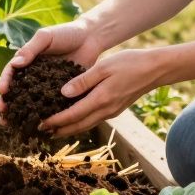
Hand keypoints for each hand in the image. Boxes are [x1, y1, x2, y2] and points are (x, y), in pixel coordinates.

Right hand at [0, 20, 103, 122]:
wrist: (91, 38)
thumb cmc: (66, 33)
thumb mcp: (45, 37)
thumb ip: (30, 49)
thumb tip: (15, 63)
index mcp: (27, 61)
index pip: (12, 72)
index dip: (5, 82)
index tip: (2, 92)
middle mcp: (34, 75)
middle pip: (17, 91)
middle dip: (8, 104)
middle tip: (3, 115)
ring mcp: (47, 85)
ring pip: (32, 101)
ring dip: (22, 113)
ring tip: (13, 125)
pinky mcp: (61, 93)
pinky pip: (51, 104)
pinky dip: (45, 115)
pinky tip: (40, 124)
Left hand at [40, 48, 166, 137]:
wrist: (154, 70)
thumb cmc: (129, 63)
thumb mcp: (103, 67)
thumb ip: (83, 81)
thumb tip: (63, 93)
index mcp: (101, 99)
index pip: (73, 115)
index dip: (55, 121)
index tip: (40, 123)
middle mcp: (106, 110)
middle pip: (78, 126)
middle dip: (59, 130)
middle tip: (41, 132)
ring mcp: (112, 112)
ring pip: (86, 125)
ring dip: (69, 129)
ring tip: (54, 130)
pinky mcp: (115, 109)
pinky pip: (93, 120)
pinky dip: (80, 123)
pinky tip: (74, 119)